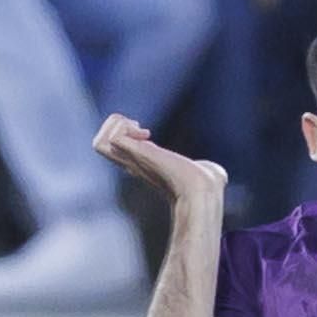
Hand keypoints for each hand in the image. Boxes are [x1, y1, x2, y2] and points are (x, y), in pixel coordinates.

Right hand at [93, 115, 226, 209]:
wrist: (204, 190)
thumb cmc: (208, 184)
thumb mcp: (201, 171)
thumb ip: (204, 170)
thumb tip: (218, 174)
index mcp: (141, 164)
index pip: (111, 148)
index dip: (125, 133)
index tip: (147, 133)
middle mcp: (132, 163)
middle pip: (99, 144)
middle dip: (116, 126)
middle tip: (142, 130)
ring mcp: (131, 160)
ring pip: (98, 142)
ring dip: (117, 126)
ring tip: (142, 131)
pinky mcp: (135, 155)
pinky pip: (109, 137)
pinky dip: (123, 127)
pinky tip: (146, 134)